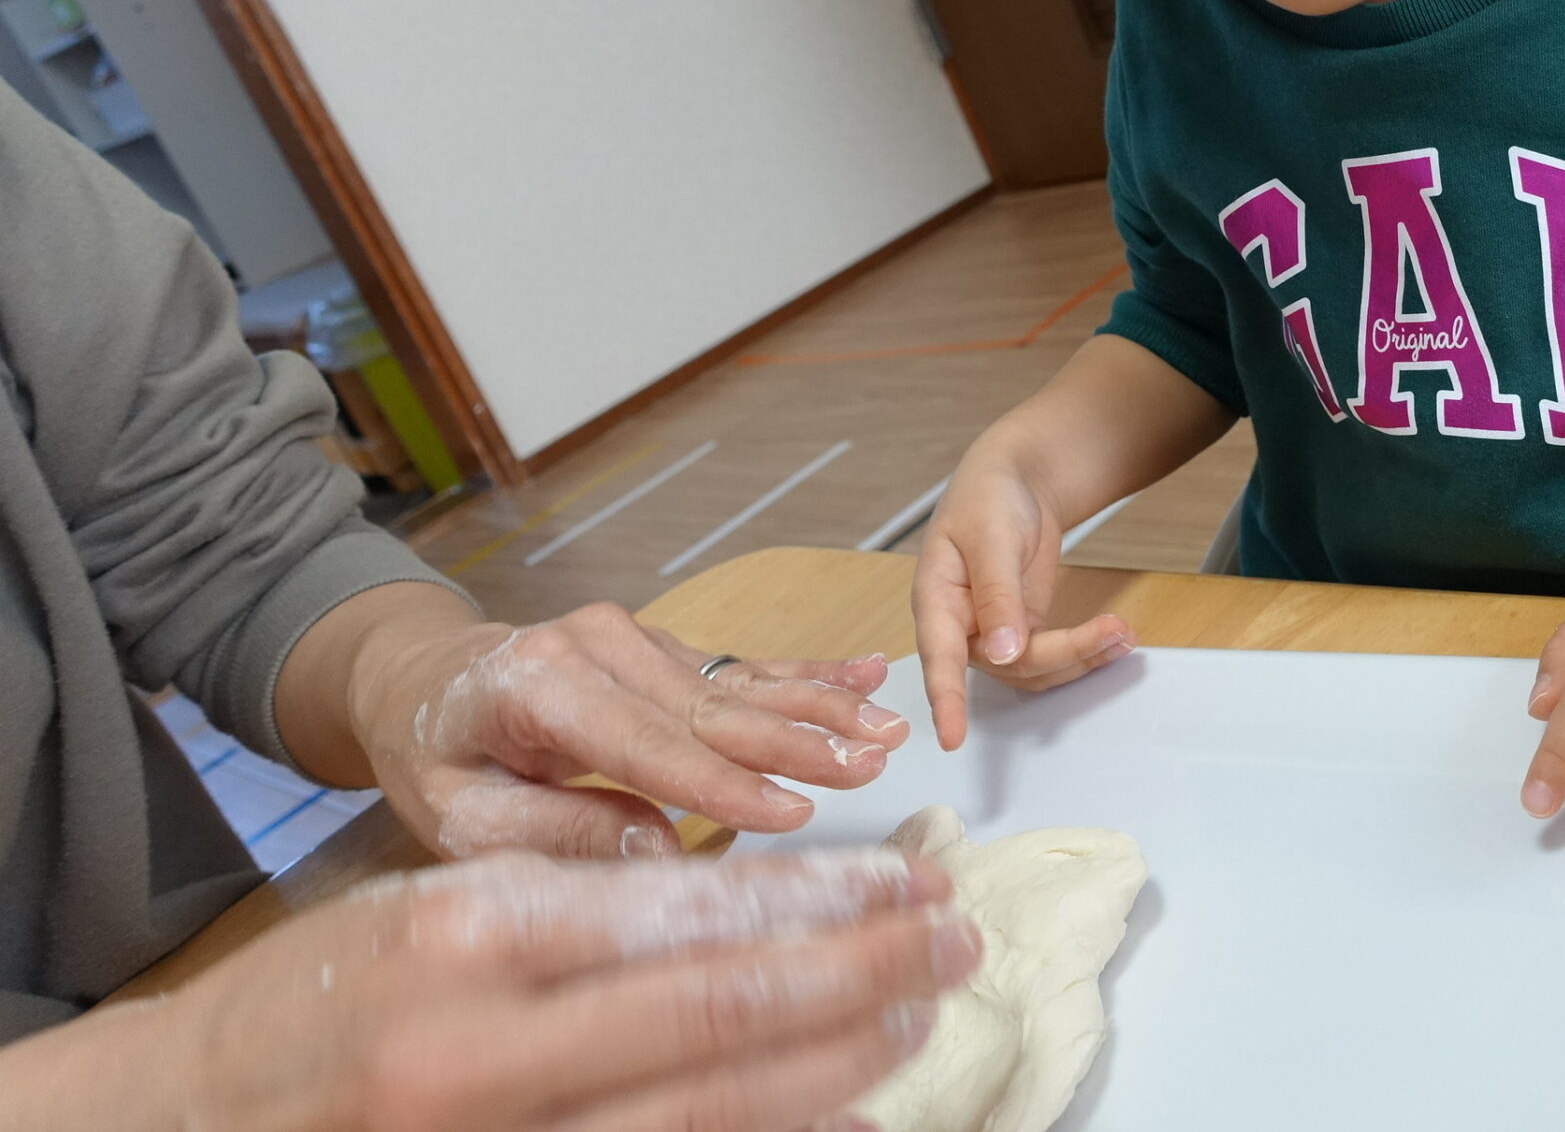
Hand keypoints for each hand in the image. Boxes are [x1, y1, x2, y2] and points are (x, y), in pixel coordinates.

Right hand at [74, 848, 976, 1131]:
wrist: (189, 1127)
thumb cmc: (323, 999)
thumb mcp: (441, 904)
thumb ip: (587, 904)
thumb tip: (761, 904)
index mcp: (472, 937)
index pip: (687, 911)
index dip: (818, 899)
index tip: (905, 880)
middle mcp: (490, 1051)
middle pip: (723, 1010)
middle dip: (860, 973)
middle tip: (954, 939)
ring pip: (713, 1107)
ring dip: (838, 1060)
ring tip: (919, 1015)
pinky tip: (846, 1122)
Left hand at [340, 597, 913, 858]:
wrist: (422, 678)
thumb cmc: (440, 756)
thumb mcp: (461, 817)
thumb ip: (555, 833)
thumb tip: (660, 850)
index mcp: (541, 684)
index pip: (647, 743)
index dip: (723, 783)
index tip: (792, 815)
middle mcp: (599, 645)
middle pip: (712, 705)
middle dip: (800, 741)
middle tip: (871, 769)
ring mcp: (638, 637)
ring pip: (742, 682)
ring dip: (822, 707)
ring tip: (888, 730)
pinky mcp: (665, 646)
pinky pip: (743, 665)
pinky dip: (810, 672)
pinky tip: (867, 673)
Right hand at [912, 445, 1133, 749]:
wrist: (1014, 479)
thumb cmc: (988, 496)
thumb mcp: (991, 537)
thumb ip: (996, 595)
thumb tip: (1000, 653)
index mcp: (936, 600)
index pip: (937, 658)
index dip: (945, 701)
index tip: (952, 738)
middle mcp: (959, 627)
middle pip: (1007, 666)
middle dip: (1064, 655)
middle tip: (1112, 631)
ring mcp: (991, 634)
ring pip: (1034, 669)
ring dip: (1081, 656)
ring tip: (1122, 632)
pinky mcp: (1021, 633)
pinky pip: (1051, 658)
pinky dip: (1084, 650)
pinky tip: (1112, 638)